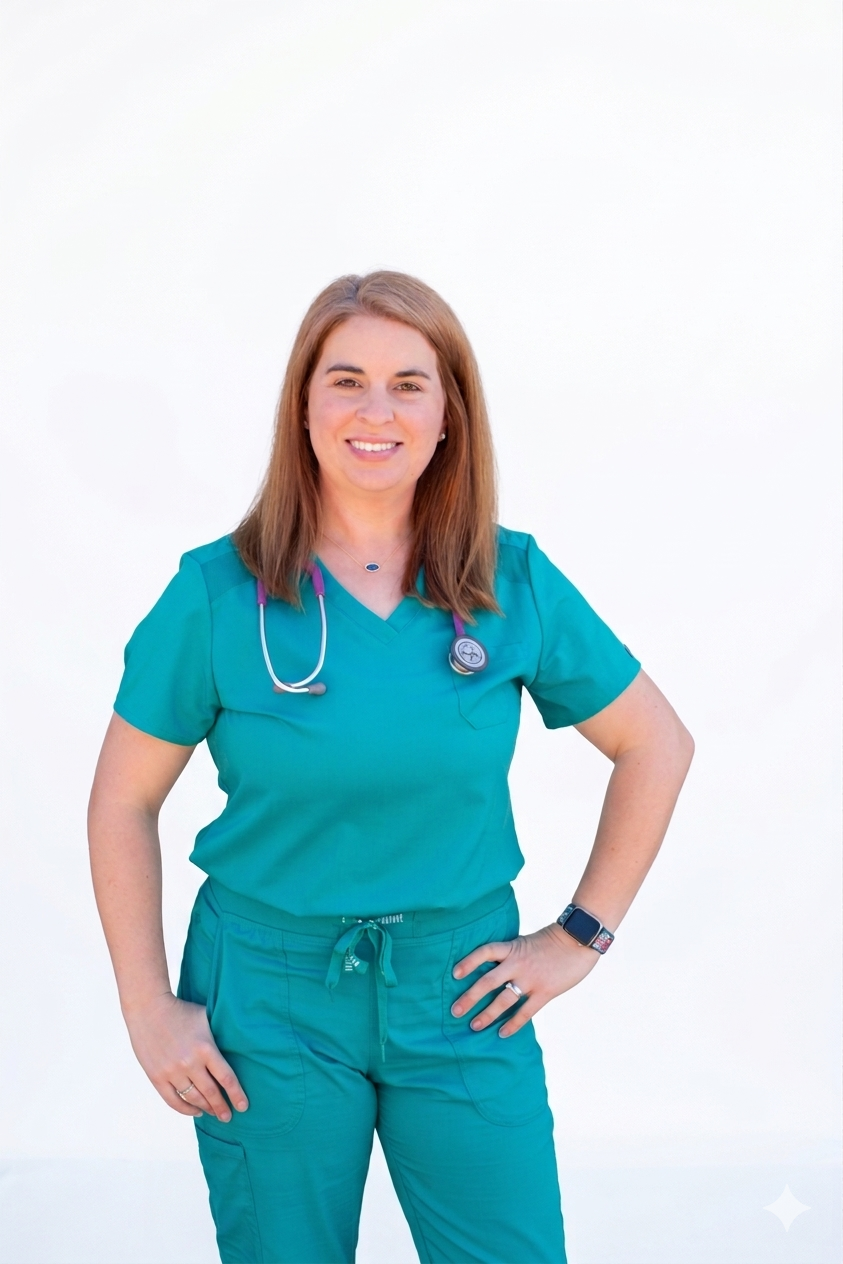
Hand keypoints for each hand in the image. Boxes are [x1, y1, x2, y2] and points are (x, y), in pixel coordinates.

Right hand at [123, 992, 248, 1121]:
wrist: (149, 1008)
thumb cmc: (181, 1010)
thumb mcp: (205, 1017)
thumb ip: (218, 1035)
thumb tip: (239, 1045)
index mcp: (205, 1048)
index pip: (226, 1078)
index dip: (236, 1095)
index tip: (243, 1106)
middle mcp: (190, 1063)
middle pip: (211, 1093)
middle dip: (222, 1107)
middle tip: (229, 1117)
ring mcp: (172, 1072)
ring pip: (193, 1099)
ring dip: (206, 1108)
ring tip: (214, 1113)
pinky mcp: (157, 1077)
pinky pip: (173, 1100)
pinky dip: (186, 1109)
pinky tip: (196, 1111)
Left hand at [450, 922, 601, 1037]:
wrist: (579, 940)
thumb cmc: (552, 940)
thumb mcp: (526, 942)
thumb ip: (512, 955)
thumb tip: (495, 968)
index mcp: (512, 948)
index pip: (485, 952)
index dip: (469, 962)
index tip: (454, 974)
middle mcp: (518, 963)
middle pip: (488, 981)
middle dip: (470, 997)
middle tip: (455, 1011)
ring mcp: (531, 979)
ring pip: (503, 1000)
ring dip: (487, 1014)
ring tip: (474, 1025)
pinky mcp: (545, 992)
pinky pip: (525, 1012)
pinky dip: (513, 1024)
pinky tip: (502, 1033)